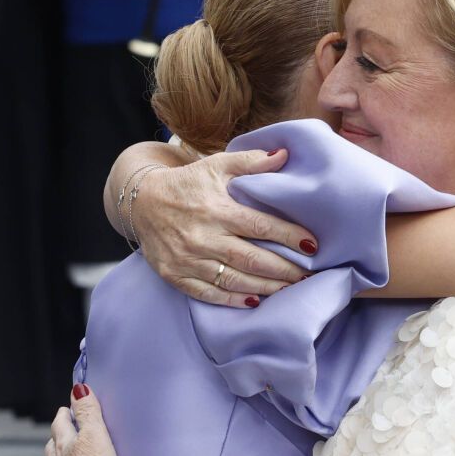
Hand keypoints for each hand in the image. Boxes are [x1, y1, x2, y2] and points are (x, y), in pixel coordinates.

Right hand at [132, 148, 317, 305]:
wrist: (141, 202)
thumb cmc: (187, 183)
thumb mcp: (216, 165)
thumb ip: (251, 161)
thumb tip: (285, 154)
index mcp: (216, 209)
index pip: (259, 225)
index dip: (288, 236)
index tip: (313, 245)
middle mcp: (202, 237)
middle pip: (251, 259)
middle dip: (285, 270)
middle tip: (310, 275)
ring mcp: (188, 259)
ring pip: (234, 280)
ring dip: (266, 288)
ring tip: (292, 289)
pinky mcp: (176, 276)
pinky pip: (209, 294)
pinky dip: (234, 300)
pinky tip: (257, 301)